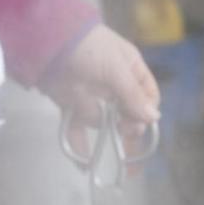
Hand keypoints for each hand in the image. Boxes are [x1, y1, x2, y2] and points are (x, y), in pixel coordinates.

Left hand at [46, 25, 160, 158]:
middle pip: (127, 114)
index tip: (138, 124)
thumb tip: (153, 118)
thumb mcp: (116, 69)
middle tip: (123, 133)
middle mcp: (114, 86)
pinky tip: (83, 163)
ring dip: (103, 132)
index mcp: (130, 71)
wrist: (49, 41)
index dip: (145, 113)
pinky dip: (79, 144)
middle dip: (127, 128)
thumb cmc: (89, 48)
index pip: (147, 97)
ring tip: (101, 138)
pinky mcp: (71, 106)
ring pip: (103, 123)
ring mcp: (92, 97)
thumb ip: (132, 95)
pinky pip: (78, 128)